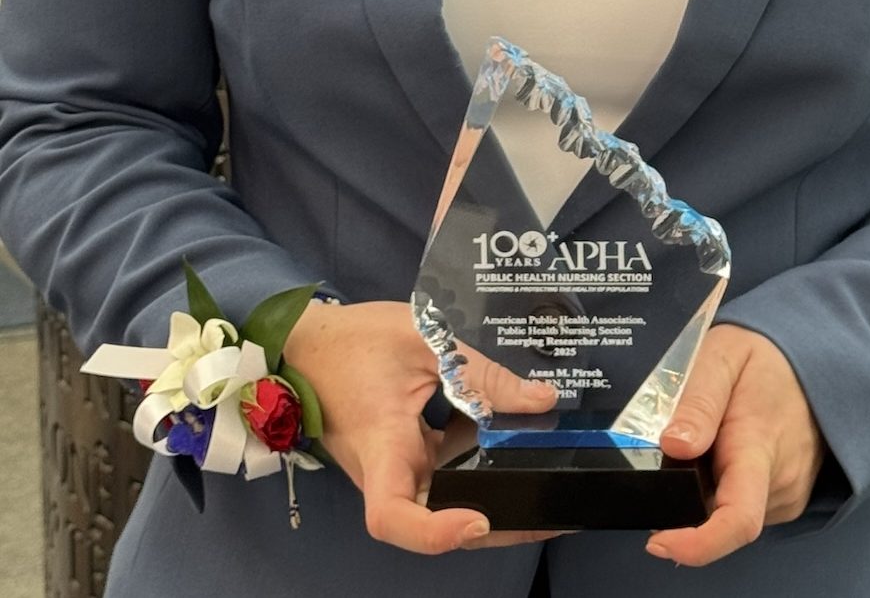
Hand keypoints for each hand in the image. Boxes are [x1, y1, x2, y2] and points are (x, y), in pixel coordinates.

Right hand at [283, 299, 561, 553]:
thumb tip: (543, 400)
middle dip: (496, 526)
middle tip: (554, 515)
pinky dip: (483, 469)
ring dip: (498, 501)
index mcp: (381, 448)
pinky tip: (522, 452)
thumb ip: (483, 374)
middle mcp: (388, 474)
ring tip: (554, 492)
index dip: (435, 532)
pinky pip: (448, 474)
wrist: (310, 347)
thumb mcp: (425, 342)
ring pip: (448, 500)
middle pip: (436, 520)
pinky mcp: (408, 458)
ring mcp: (399, 470)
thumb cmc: (356, 342)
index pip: (393, 516)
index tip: (479, 520)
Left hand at [645, 326, 825, 567]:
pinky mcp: (789, 501)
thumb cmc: (765, 358)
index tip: (658, 541)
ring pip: (728, 513)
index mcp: (759, 446)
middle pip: (720, 519)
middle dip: (685, 500)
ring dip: (706, 491)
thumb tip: (673, 446)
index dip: (696, 545)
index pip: (738, 519)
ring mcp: (788, 495)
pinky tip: (728, 454)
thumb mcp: (724, 355)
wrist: (815, 361)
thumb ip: (698, 400)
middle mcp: (780, 482)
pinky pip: (742, 507)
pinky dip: (724, 489)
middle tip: (679, 450)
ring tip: (711, 441)